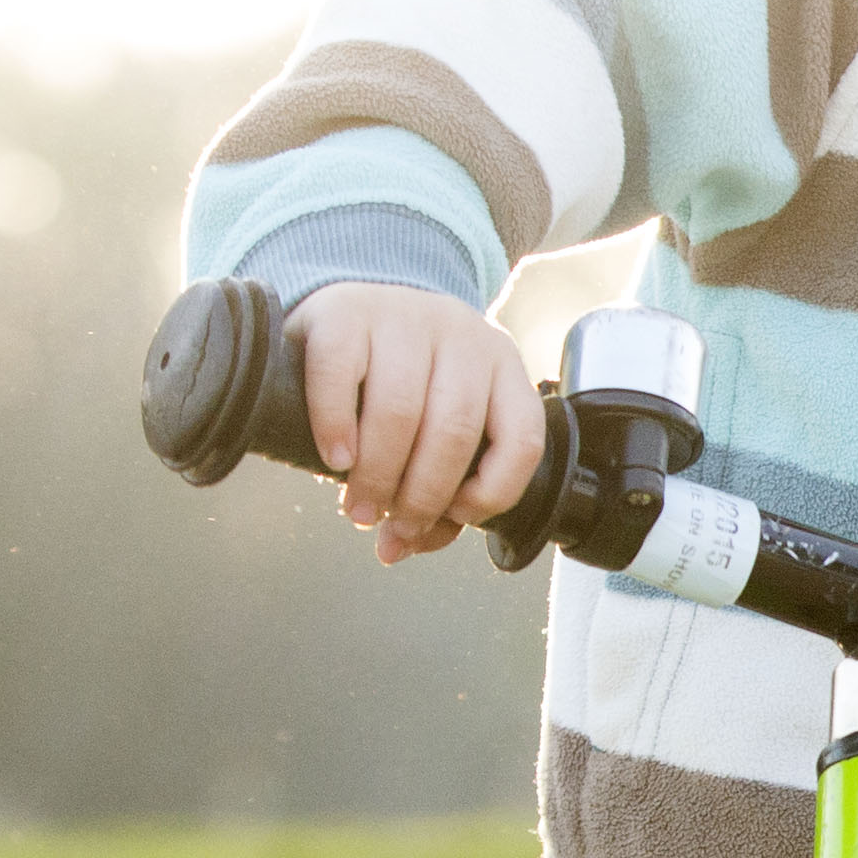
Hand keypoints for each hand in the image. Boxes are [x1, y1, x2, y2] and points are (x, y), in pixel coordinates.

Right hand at [292, 281, 543, 560]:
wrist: (350, 309)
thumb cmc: (398, 380)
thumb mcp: (433, 425)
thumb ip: (435, 492)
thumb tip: (397, 548)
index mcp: (502, 367)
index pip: (522, 439)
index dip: (493, 492)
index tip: (455, 515)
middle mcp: (462, 337)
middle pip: (455, 432)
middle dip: (420, 496)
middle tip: (387, 523)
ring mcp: (405, 318)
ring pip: (401, 410)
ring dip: (377, 474)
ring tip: (358, 507)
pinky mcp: (345, 313)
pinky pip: (341, 375)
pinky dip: (336, 426)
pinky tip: (335, 458)